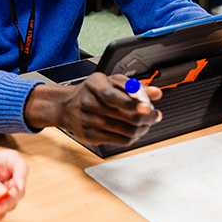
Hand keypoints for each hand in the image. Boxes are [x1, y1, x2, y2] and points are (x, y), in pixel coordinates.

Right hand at [23, 73, 162, 145]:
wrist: (65, 106)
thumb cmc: (90, 91)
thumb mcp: (110, 81)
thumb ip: (134, 86)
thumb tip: (156, 93)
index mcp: (95, 86)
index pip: (115, 97)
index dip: (133, 103)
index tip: (148, 106)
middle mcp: (90, 104)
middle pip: (126, 117)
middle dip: (147, 117)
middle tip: (154, 114)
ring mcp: (89, 122)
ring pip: (127, 131)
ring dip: (142, 128)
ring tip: (147, 122)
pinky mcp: (91, 137)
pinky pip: (120, 141)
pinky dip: (133, 137)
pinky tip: (135, 131)